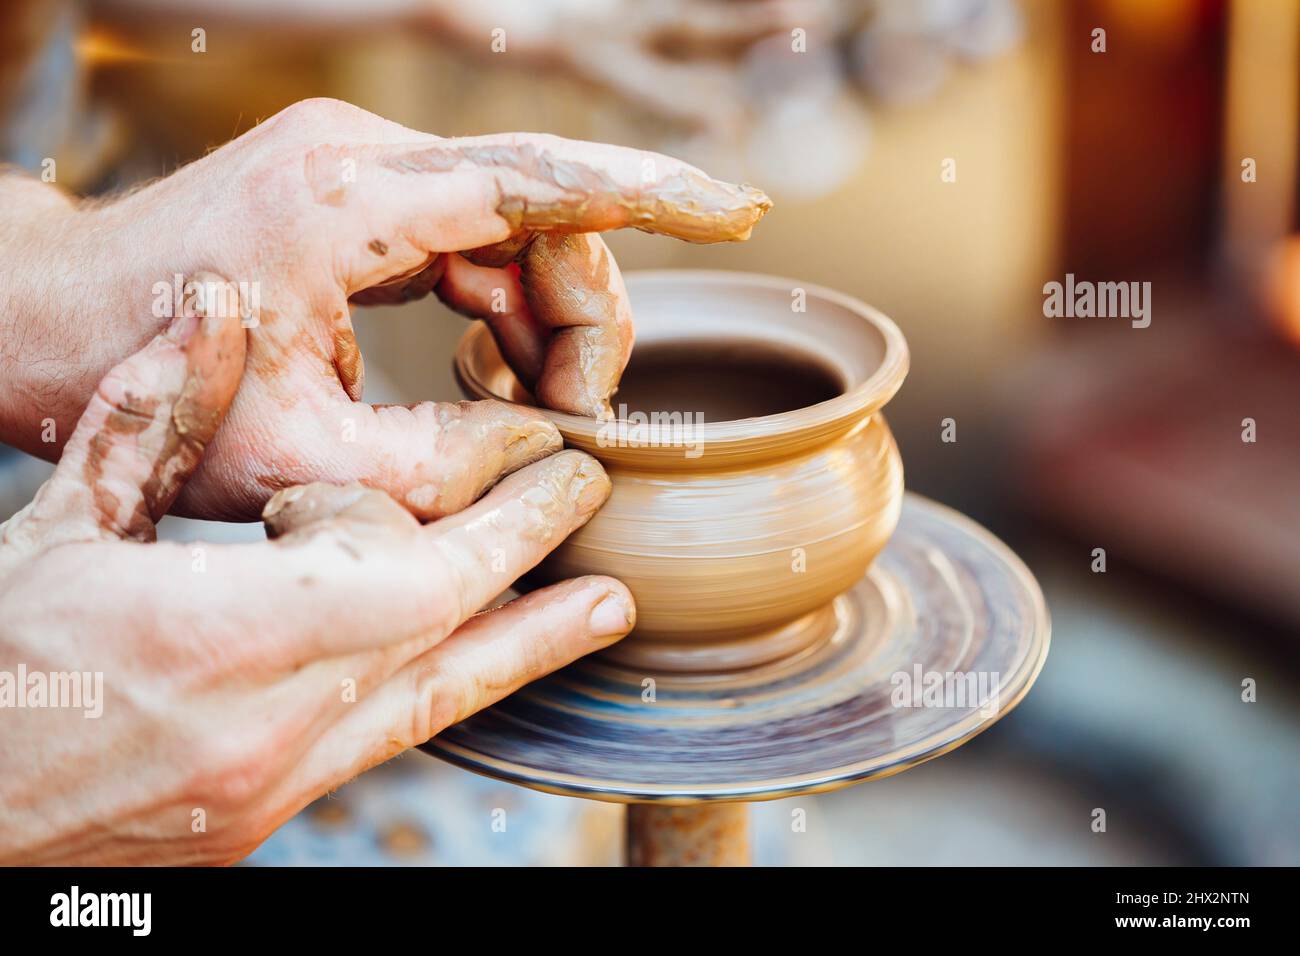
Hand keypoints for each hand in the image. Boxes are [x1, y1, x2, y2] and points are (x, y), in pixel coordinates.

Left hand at [0, 97, 769, 520]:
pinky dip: (510, 304)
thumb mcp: (298, 463)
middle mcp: (358, 156)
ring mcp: (361, 165)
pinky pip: (478, 236)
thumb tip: (552, 456)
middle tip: (589, 413)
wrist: (48, 324)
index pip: (531, 183)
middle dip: (593, 312)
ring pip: (521, 224)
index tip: (736, 210)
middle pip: (545, 209)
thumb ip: (442, 468)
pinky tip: (499, 367)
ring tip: (546, 403)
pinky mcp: (361, 192)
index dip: (648, 198)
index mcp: (339, 205)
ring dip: (555, 315)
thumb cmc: (140, 382)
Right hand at [0, 281, 633, 864]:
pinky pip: (390, 741)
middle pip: (444, 632)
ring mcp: (272, 788)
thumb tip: (215, 307)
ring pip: (436, 705)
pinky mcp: (265, 819)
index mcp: (212, 639)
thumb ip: (151, 418)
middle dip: (526, 562)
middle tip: (589, 497)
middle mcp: (264, 729)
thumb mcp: (55, 529)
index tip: (535, 464)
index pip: (406, 575)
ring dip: (527, 648)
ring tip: (604, 609)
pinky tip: (496, 667)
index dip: (485, 520)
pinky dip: (452, 689)